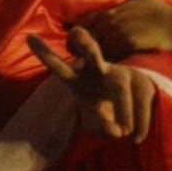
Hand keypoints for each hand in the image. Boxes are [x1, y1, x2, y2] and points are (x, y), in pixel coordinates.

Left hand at [27, 27, 157, 142]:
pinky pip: (140, 104)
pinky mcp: (142, 81)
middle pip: (92, 54)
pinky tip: (136, 137)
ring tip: (122, 132)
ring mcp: (122, 73)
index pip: (59, 66)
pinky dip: (138, 125)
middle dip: (85, 44)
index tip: (29, 36)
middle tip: (77, 32)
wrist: (132, 109)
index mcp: (78, 77)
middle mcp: (98, 69)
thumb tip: (117, 129)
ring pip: (120, 88)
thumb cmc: (102, 109)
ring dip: (122, 111)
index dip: (45, 53)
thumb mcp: (95, 122)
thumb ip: (99, 127)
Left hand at [80, 0, 171, 58]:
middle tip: (87, 53)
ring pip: (98, 46)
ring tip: (98, 59)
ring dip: (97, 52)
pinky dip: (108, 58)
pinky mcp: (128, 42)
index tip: (86, 39)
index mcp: (111, 11)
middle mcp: (112, 20)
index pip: (85, 22)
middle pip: (88, 35)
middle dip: (86, 44)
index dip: (83, 32)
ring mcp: (119, 31)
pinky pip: (111, 54)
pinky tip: (111, 61)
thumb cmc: (160, 12)